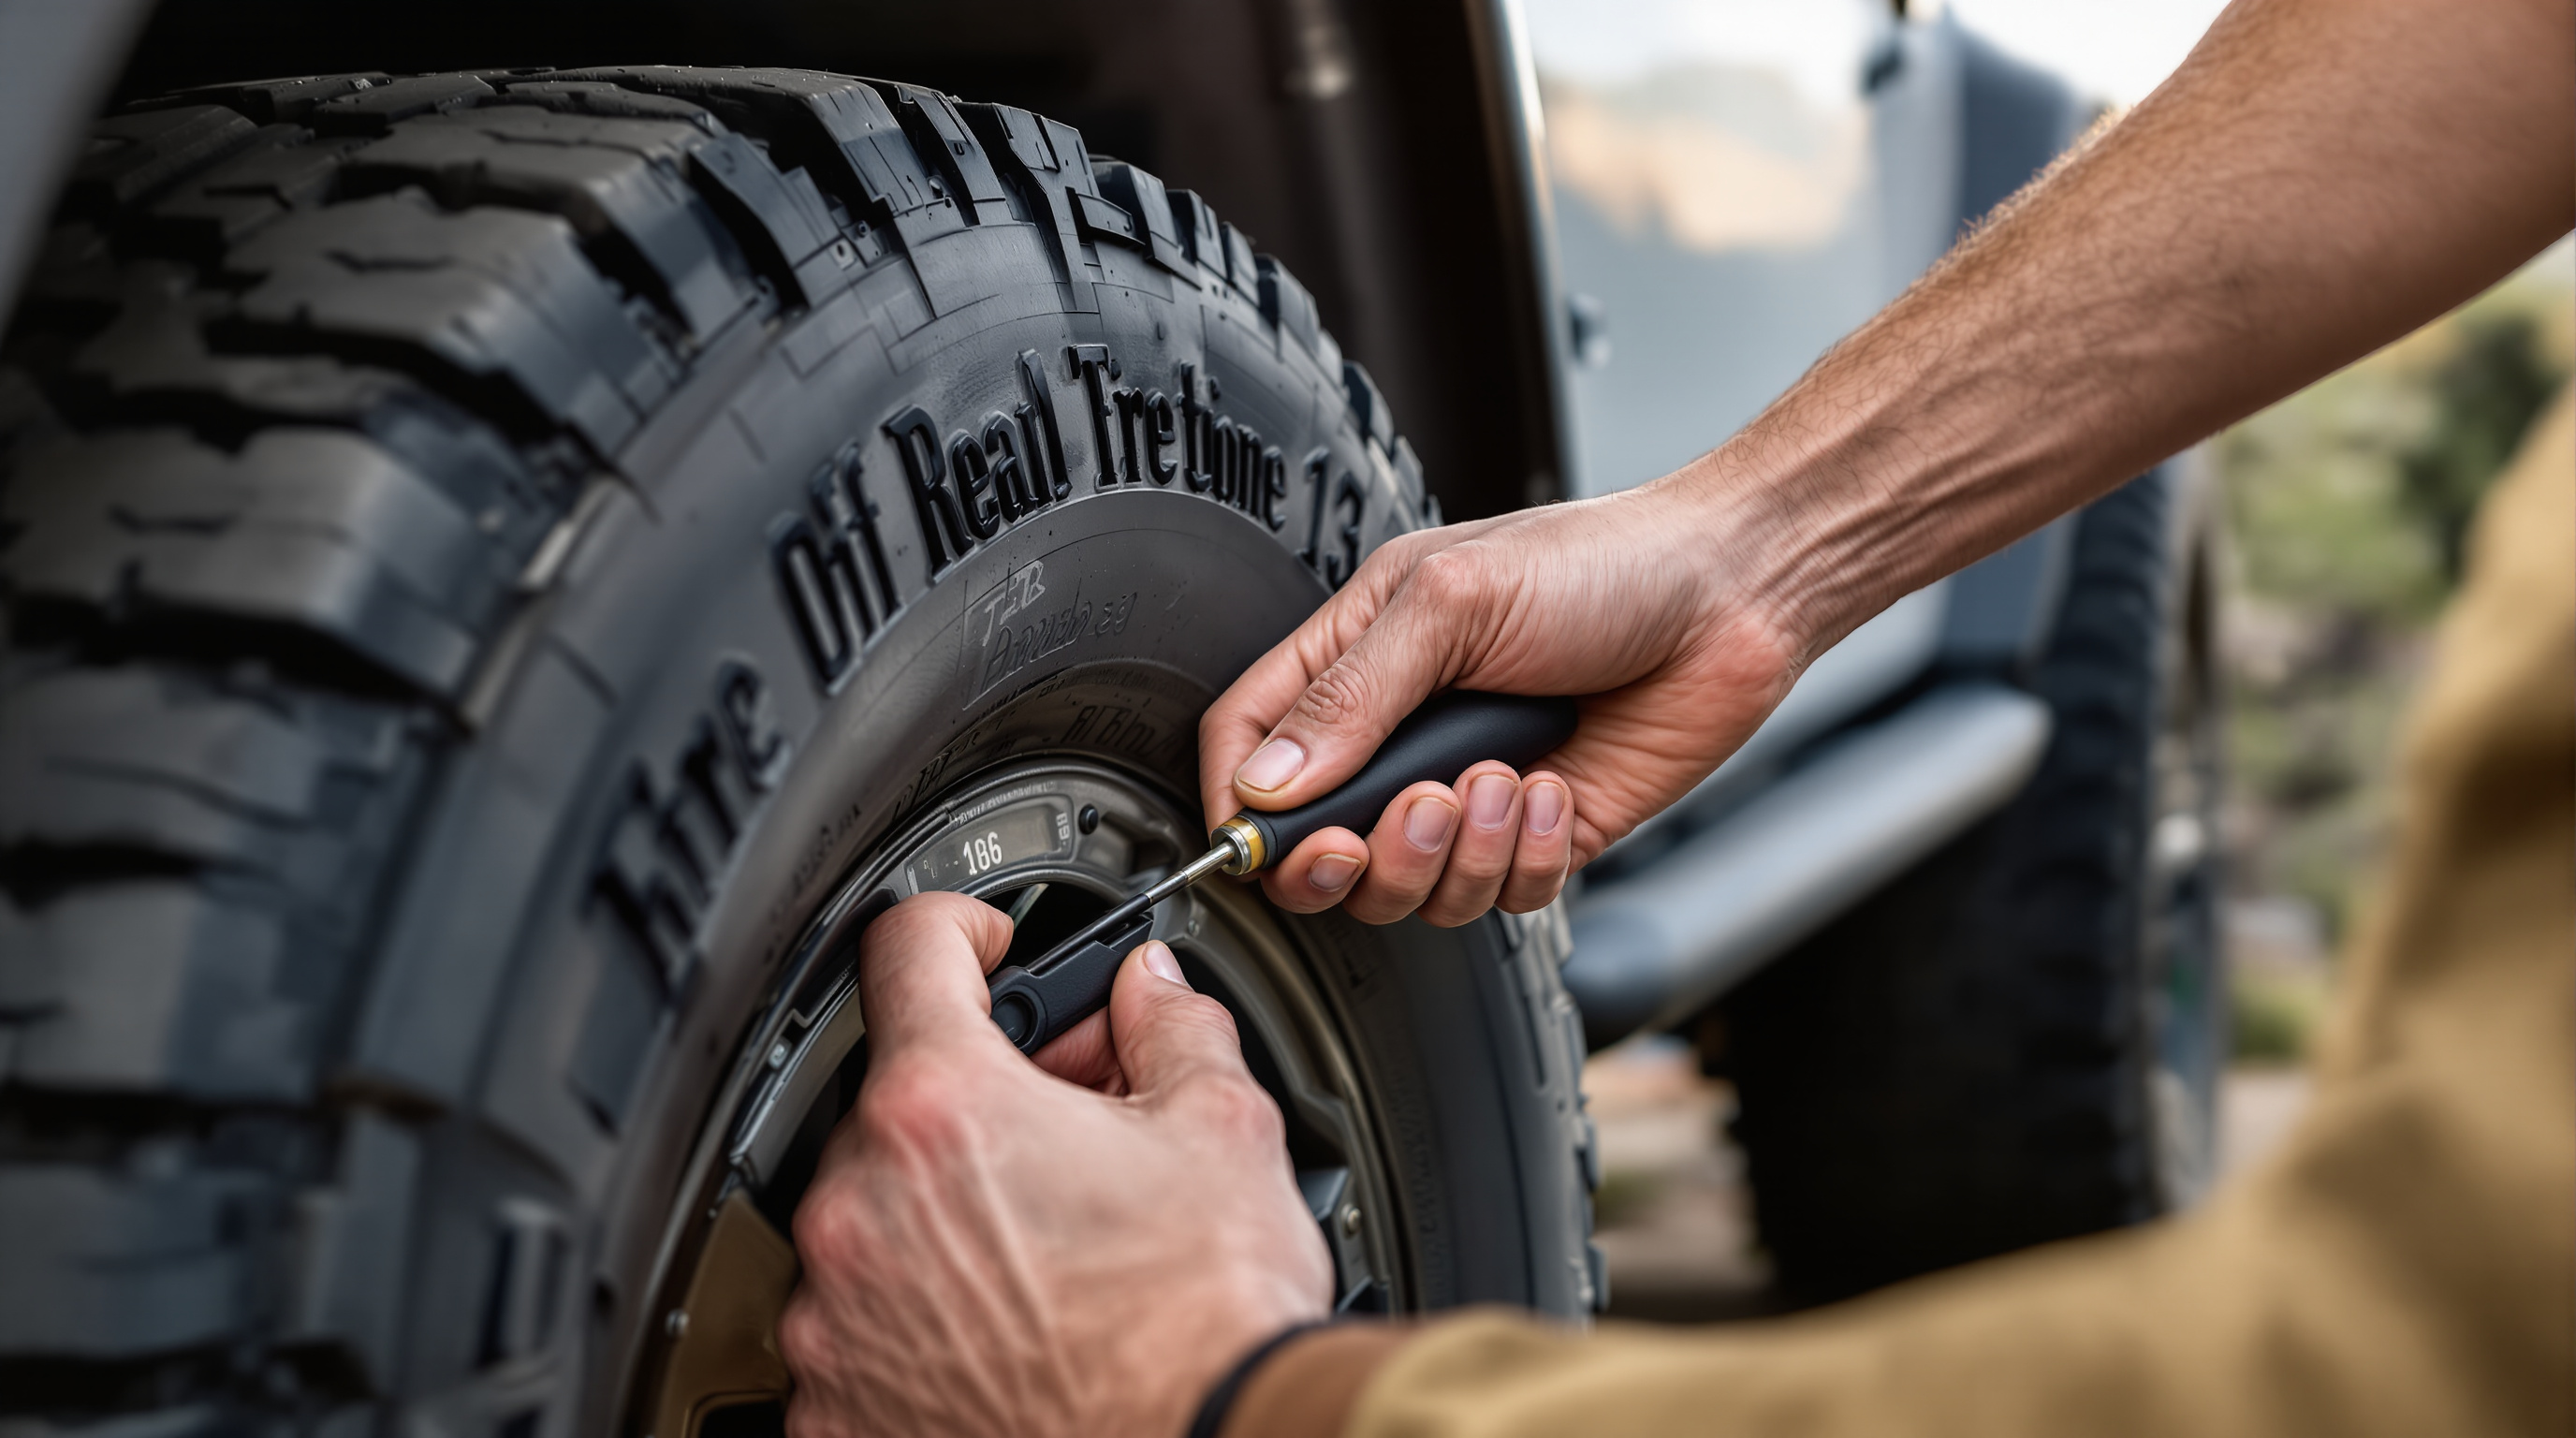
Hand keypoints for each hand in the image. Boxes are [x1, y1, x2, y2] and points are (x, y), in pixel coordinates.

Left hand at [780, 893, 1331, 1437]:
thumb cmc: (1209, 1325)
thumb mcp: (1225, 1130)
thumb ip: (1173, 1028)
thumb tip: (1150, 992)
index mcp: (944, 1110)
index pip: (907, 949)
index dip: (957, 930)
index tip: (981, 952)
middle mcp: (861, 1209)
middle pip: (899, 1102)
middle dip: (981, 1103)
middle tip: (1064, 1132)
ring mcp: (835, 1321)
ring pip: (871, 1221)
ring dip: (942, 1216)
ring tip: (1044, 1251)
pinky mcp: (832, 1411)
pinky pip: (854, 1336)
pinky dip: (913, 1324)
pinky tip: (1000, 1331)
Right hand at [1200, 479, 1804, 924]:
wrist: (1732, 594)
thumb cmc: (1601, 564)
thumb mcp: (1451, 603)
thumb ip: (1353, 695)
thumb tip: (1268, 779)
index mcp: (1359, 659)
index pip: (1249, 746)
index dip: (1240, 806)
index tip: (1263, 837)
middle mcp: (1405, 736)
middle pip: (1319, 850)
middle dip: (1354, 858)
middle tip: (1403, 816)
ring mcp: (1469, 795)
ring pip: (1408, 891)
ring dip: (1453, 852)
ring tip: (1502, 780)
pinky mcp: (1538, 838)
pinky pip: (1500, 897)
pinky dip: (1527, 856)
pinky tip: (1555, 786)